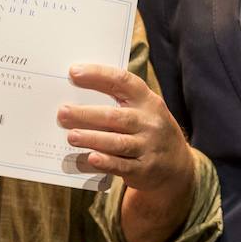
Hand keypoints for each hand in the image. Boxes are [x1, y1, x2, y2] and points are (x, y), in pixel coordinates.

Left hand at [59, 63, 196, 241]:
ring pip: (117, 142)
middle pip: (115, 116)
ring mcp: (148, 147)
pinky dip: (105, 162)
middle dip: (86, 114)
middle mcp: (149, 122)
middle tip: (62, 112)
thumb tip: (76, 95)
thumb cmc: (148, 130)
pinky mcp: (144, 170)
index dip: (98, 75)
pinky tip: (90, 158)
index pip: (123, 81)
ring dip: (92, 138)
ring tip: (71, 136)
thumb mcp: (143, 110)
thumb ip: (118, 102)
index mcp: (147, 100)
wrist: (178, 166)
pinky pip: (121, 166)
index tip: (74, 72)